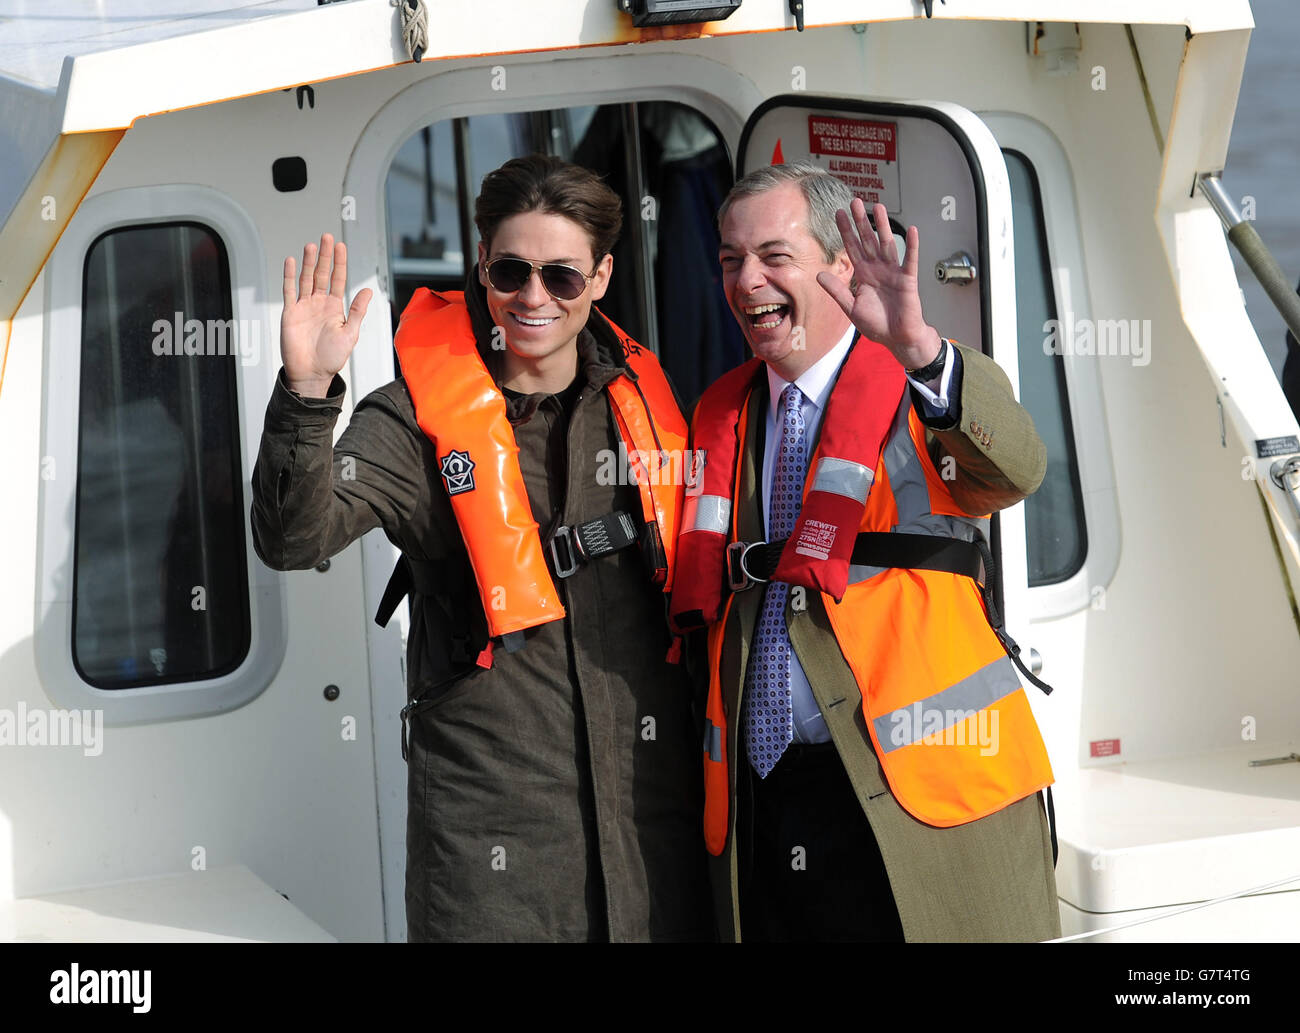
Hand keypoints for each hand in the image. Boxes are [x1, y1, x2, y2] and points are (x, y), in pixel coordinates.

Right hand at [281, 233, 372, 396]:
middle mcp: (319, 304)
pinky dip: (289, 276)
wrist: (311, 374)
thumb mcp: (350, 334)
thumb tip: (367, 290)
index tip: (341, 246)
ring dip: (309, 262)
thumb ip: (358, 311)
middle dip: (325, 256)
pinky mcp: (290, 313)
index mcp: (335, 307)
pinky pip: (289, 291)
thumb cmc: (332, 358)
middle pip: (322, 274)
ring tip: (312, 246)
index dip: (339, 263)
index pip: (338, 279)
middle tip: (327, 237)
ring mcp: (304, 307)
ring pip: (306, 279)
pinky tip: (292, 262)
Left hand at [816, 200, 941, 370]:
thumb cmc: (877, 324)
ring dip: (883, 226)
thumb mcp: (851, 308)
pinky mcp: (908, 280)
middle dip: (861, 222)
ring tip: (878, 207)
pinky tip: (912, 230)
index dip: (845, 231)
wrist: (897, 338)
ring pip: (887, 244)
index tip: (838, 213)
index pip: (852, 248)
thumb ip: (837, 291)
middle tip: (854, 201)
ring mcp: (893, 273)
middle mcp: (878, 269)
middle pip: (868, 240)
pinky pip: (910, 260)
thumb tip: (819, 275)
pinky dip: (912, 246)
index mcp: (864, 275)